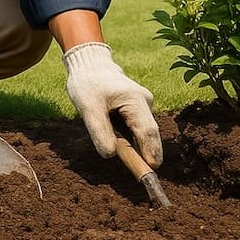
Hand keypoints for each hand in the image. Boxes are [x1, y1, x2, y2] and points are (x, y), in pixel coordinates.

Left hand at [62, 42, 162, 166]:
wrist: (90, 65)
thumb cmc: (88, 84)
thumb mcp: (88, 108)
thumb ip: (99, 131)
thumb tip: (110, 155)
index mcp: (135, 100)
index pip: (147, 131)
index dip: (150, 152)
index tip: (151, 170)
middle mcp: (145, 102)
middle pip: (149, 134)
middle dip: (146, 154)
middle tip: (141, 174)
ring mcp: (144, 105)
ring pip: (143, 132)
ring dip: (136, 146)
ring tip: (125, 154)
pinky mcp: (138, 108)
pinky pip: (137, 127)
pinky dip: (131, 138)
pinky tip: (118, 137)